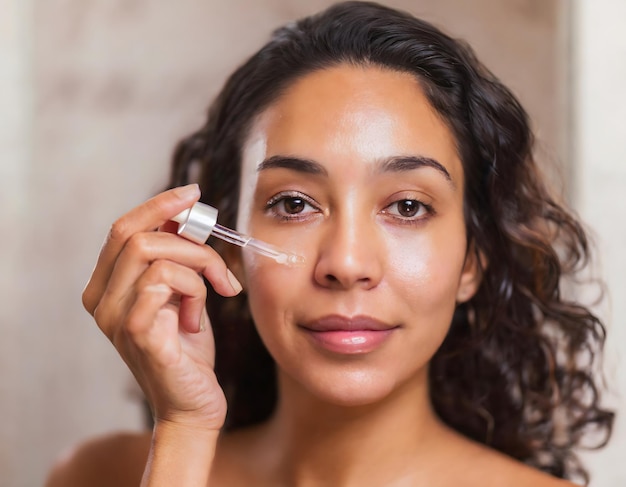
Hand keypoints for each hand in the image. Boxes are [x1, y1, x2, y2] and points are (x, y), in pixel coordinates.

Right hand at [82, 184, 240, 430]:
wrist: (193, 402)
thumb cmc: (188, 348)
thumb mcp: (182, 293)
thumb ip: (176, 258)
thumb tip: (185, 216)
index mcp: (107, 286)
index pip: (122, 228)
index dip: (157, 205)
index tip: (192, 194)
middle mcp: (102, 300)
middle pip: (137, 236)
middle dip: (190, 242)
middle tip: (219, 267)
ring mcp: (114, 318)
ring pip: (155, 255)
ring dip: (199, 269)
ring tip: (212, 296)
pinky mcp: (136, 333)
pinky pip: (162, 283)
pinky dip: (194, 291)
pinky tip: (196, 319)